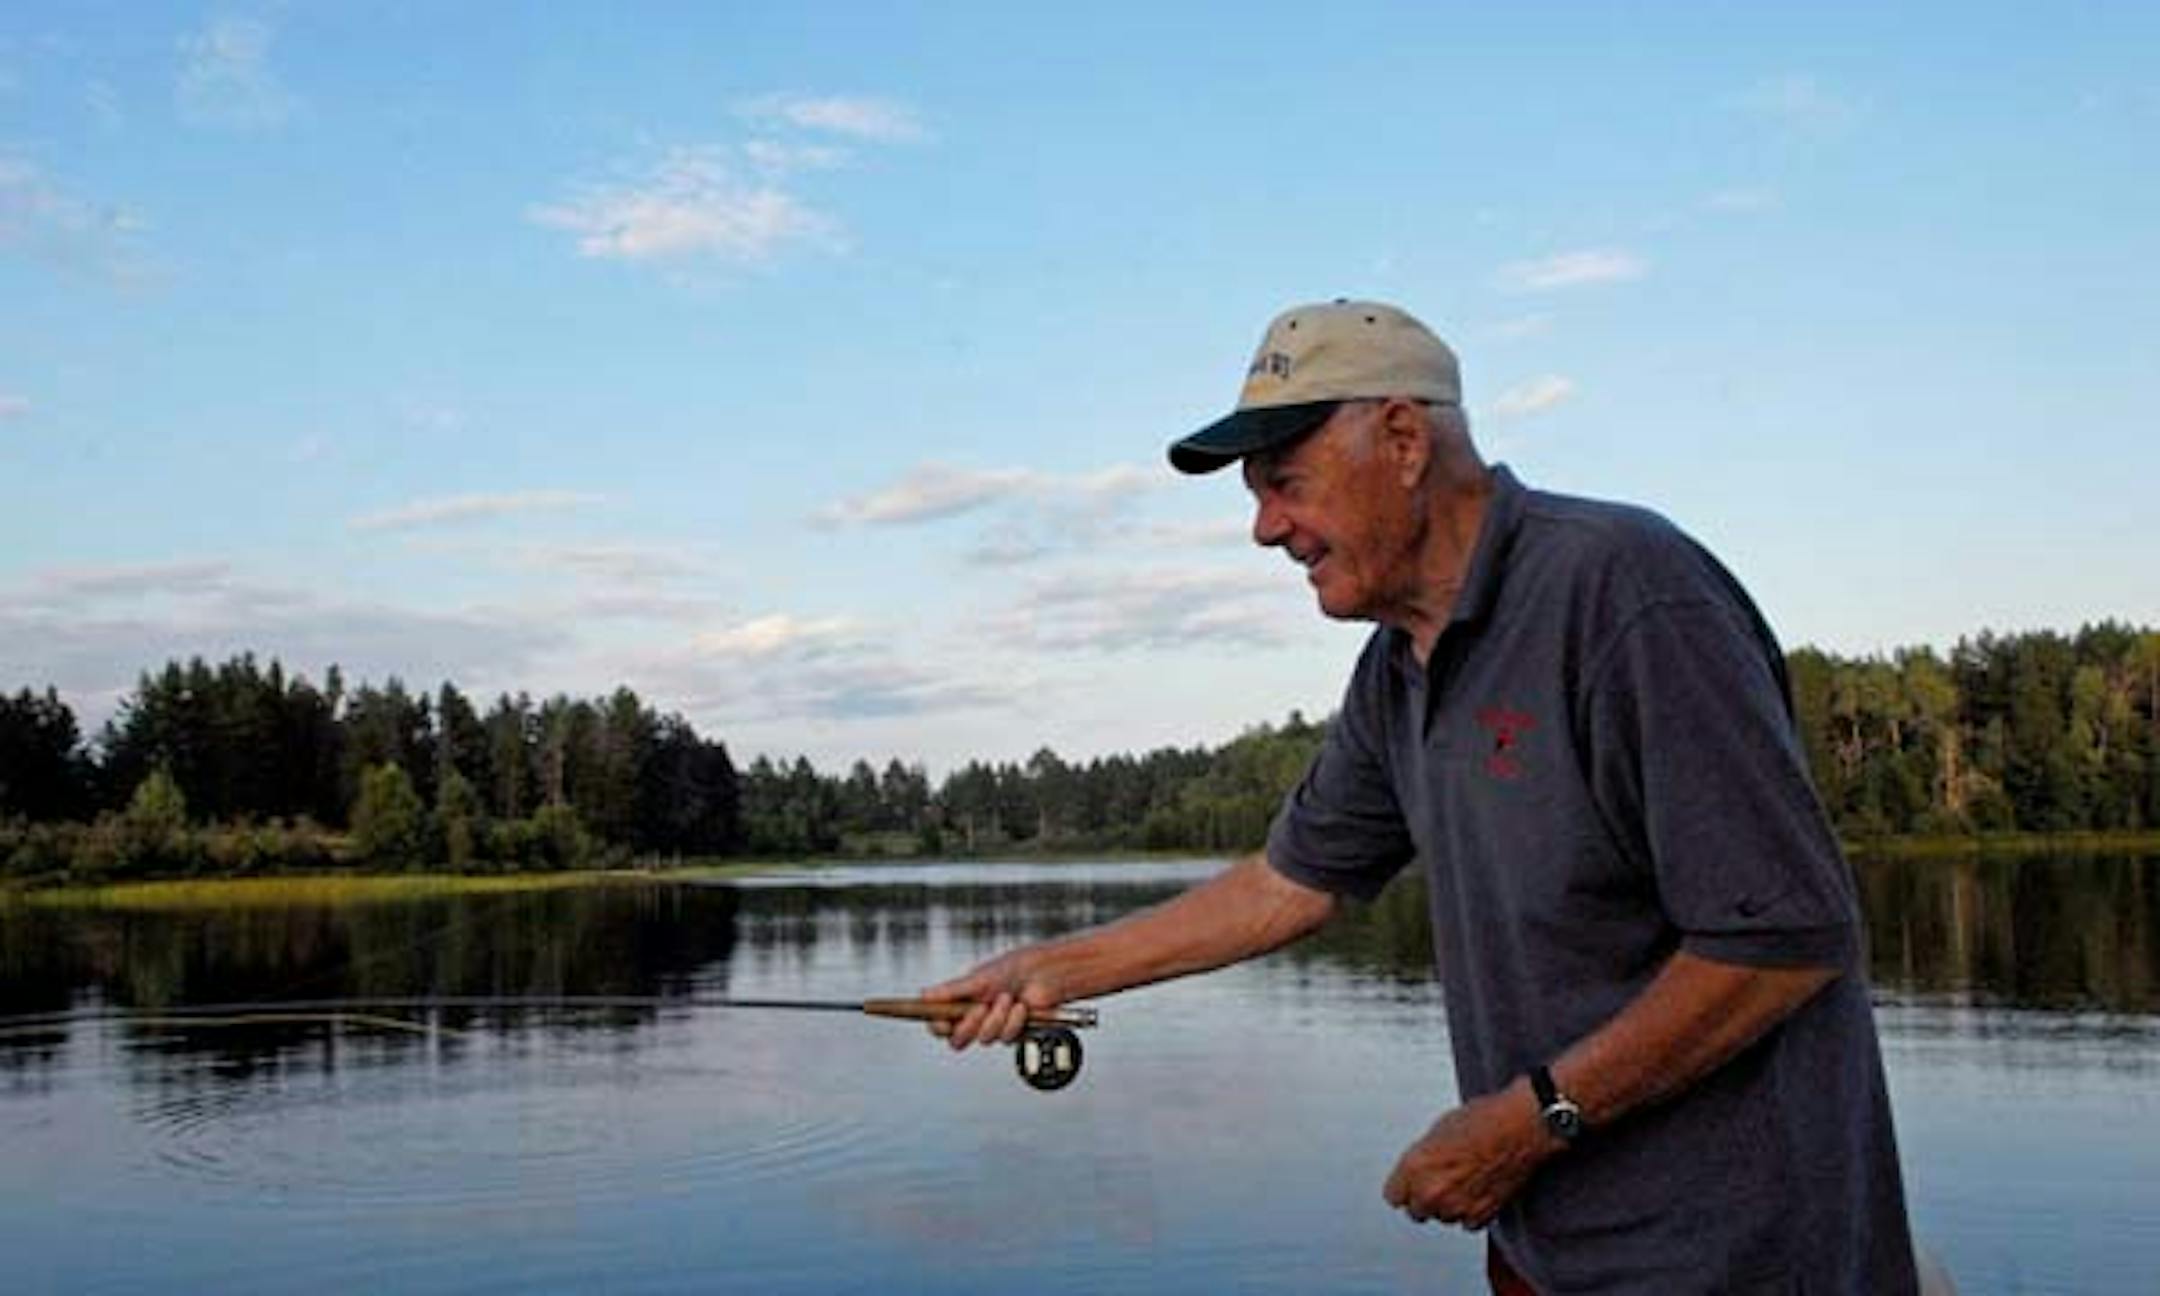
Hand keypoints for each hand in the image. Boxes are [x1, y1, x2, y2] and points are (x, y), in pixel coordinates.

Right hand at [919, 946, 1070, 1049]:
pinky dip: (1014, 1021)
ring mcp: (993, 1026)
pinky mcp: (1012, 1033)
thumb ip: (952, 991)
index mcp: (961, 1002)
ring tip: (1006, 998)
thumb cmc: (1013, 968)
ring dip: (997, 1018)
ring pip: (984, 1039)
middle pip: (958, 1040)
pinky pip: (1006, 1038)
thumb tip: (924, 995)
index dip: (938, 1027)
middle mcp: (974, 1017)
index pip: (939, 1024)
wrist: (1046, 974)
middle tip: (981, 1008)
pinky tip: (1020, 1007)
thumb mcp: (979, 978)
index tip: (944, 1022)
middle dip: (970, 1026)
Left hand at [1382, 1080, 1558, 1229]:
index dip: (1404, 1188)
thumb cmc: (1483, 1119)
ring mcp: (1457, 1206)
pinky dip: (1472, 1212)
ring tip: (1465, 1180)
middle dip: (1426, 1198)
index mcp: (1415, 1167)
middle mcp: (1432, 1191)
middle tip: (1442, 1180)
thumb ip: (1422, 1158)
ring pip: (1443, 1217)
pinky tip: (1479, 1190)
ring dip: (1450, 1205)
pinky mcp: (1481, 1215)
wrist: (1520, 1126)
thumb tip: (1419, 1170)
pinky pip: (1467, 1223)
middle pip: (1417, 1211)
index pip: (1393, 1197)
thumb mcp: (1437, 1131)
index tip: (1410, 1184)